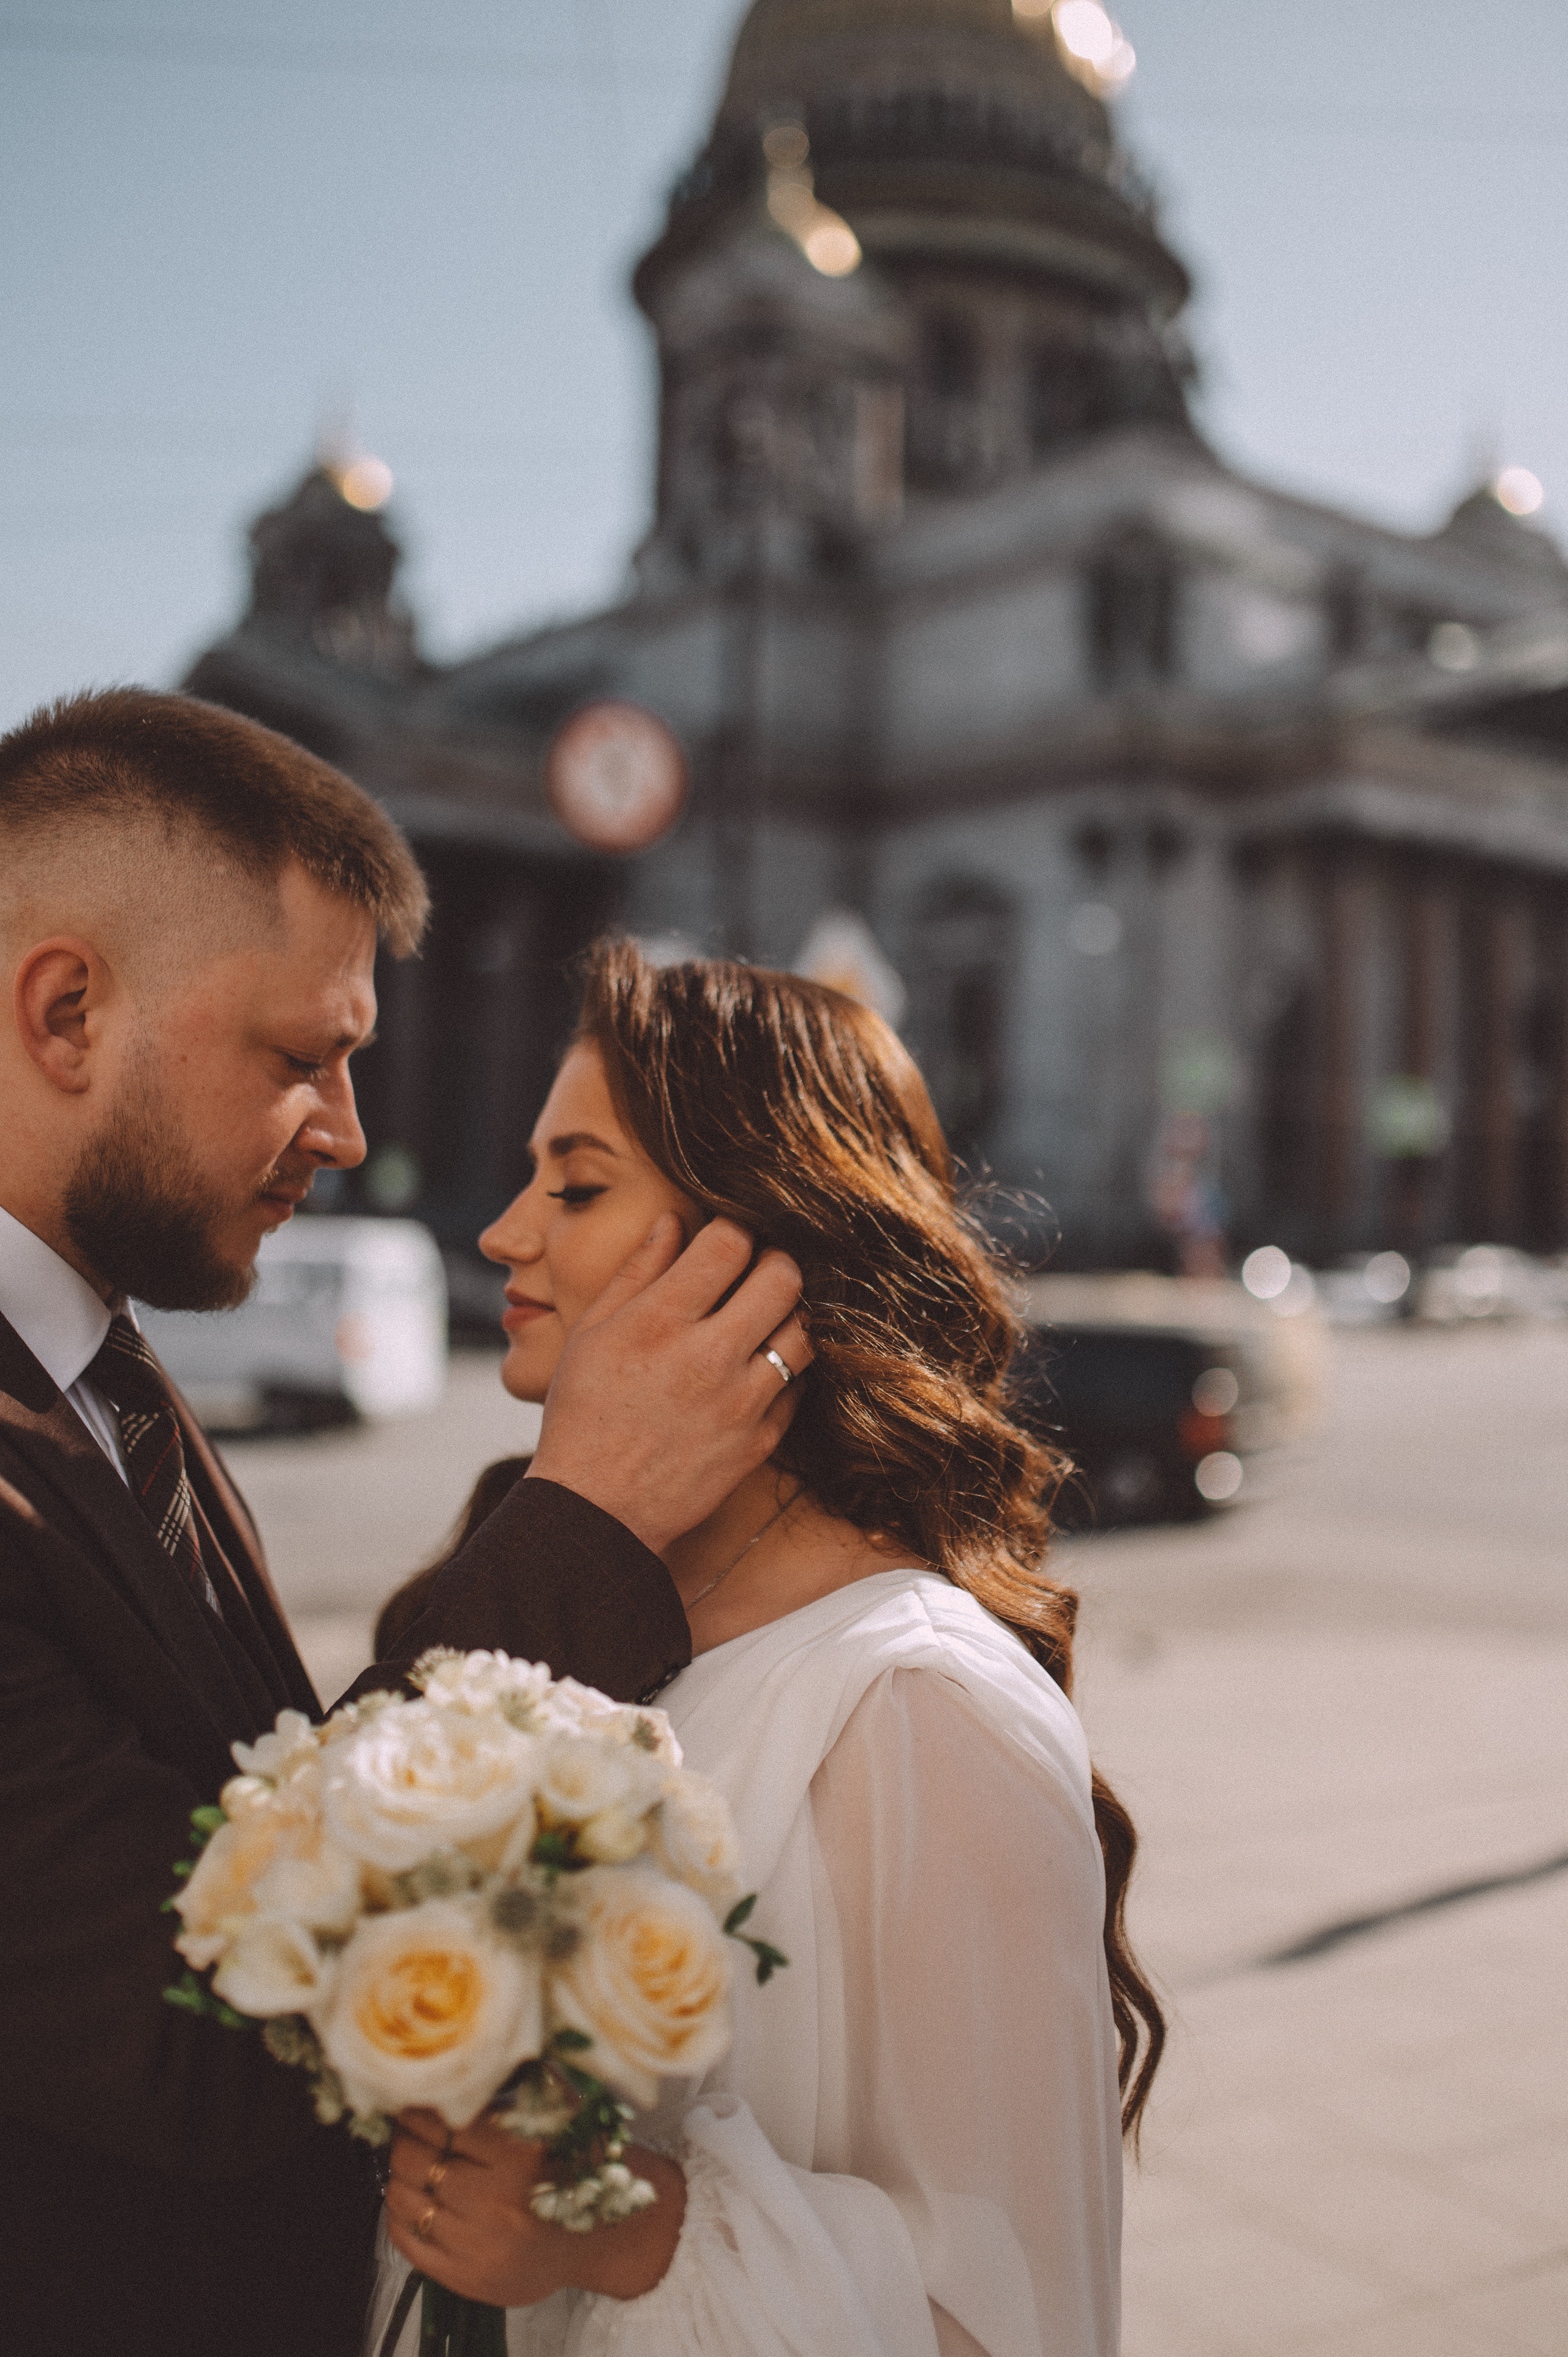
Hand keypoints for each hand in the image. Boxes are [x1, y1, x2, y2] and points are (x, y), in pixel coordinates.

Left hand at [385, 2108, 685, 2308]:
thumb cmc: (577, 2165)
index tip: (412, 2101)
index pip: (442, 2124)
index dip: (418, 2110)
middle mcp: (497, 2203)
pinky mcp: (468, 2279)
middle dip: (404, 2139)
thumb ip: (520, 2082)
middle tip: (406, 2129)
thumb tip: (474, 2054)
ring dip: (400, 2175)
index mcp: (519, 2155)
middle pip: (416, 2161)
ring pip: (405, 2200)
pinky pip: (409, 2242)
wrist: (604, 2236)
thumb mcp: (560, 2113)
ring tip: (411, 2162)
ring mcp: (480, 2247)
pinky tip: (413, 2198)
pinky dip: (400, 2215)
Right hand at [526, 1215, 809, 1554]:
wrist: (595, 1510)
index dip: (733, 1228)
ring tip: (762, 1318)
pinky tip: (759, 1368)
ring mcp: (740, 1402)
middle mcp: (707, 1357)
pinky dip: (787, 1369)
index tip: (726, 1239)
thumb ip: (636, 1272)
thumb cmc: (584, 1414)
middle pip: (783, 1277)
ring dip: (788, 1315)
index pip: (729, 1242)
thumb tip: (673, 1222)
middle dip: (776, 1261)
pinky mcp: (760, 1440)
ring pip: (804, 1331)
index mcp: (659, 1322)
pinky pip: (800, 1386)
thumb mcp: (592, 1333)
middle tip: (759, 1270)